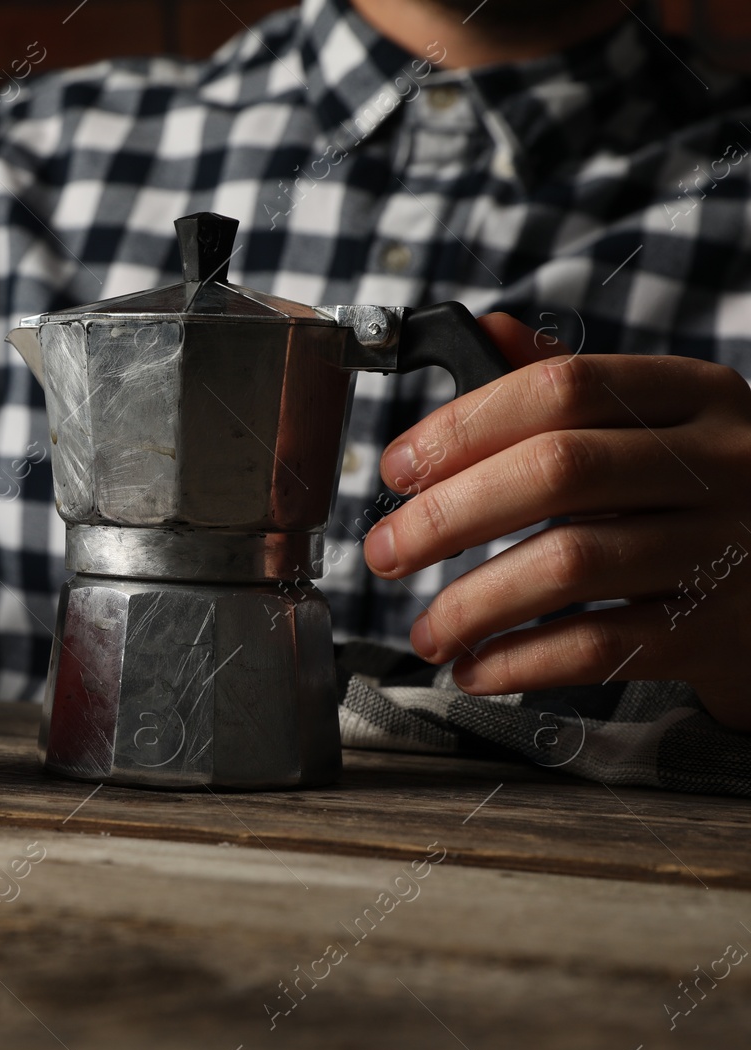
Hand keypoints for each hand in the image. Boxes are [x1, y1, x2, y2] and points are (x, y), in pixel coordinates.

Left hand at [365, 313, 750, 730]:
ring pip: (571, 563)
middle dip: (447, 516)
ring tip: (426, 630)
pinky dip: (521, 660)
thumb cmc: (699, 498)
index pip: (561, 388)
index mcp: (694, 394)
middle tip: (385, 552)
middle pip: (557, 471)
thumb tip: (484, 331)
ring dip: (473, 603)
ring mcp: (727, 546)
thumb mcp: (655, 424)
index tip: (396, 469)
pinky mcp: (719, 630)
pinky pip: (600, 644)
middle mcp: (722, 461)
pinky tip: (477, 666)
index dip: (462, 426)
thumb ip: (569, 382)